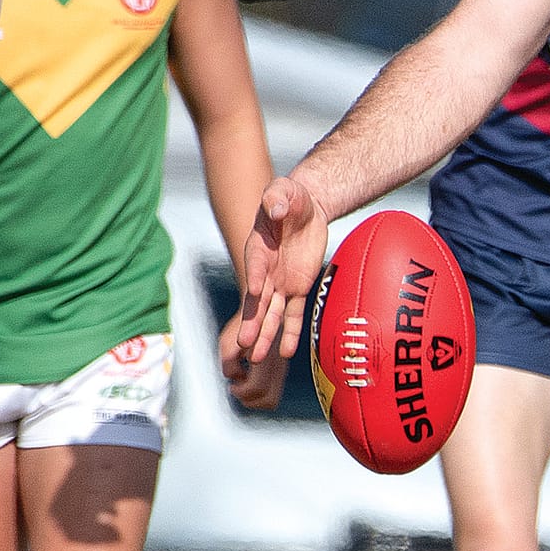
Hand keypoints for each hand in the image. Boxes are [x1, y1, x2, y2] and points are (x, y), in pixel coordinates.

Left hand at [219, 311, 289, 409]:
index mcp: (265, 358)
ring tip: (242, 387)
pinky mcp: (281, 371)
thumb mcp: (227, 342)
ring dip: (255, 400)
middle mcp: (278, 366)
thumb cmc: (241, 326)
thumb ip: (229, 364)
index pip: (257, 388)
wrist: (264, 312)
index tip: (231, 386)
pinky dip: (260, 394)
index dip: (241, 392)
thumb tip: (234, 378)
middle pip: (268, 400)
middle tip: (237, 390)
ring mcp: (282, 370)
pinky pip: (273, 392)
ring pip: (272, 399)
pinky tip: (248, 381)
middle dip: (249, 400)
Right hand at [236, 174, 330, 363]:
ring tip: (256, 359)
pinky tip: (288, 353)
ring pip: (272, 314)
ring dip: (265, 335)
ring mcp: (281, 283)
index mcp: (260, 247)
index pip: (257, 263)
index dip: (256, 275)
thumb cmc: (290, 197)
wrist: (307, 208)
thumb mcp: (284, 191)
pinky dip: (292, 332)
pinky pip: (295, 314)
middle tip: (243, 343)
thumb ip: (278, 197)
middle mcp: (266, 271)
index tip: (255, 291)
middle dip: (252, 321)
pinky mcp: (298, 289)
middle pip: (258, 300)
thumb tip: (276, 207)